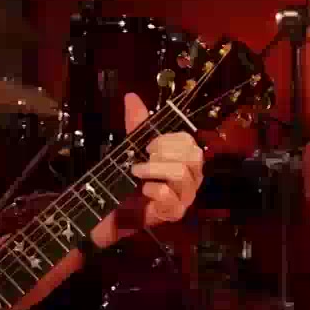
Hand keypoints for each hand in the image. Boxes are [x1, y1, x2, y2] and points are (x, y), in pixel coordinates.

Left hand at [104, 92, 204, 238]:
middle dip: (163, 152)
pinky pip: (170, 196)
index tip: (148, 144)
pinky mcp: (175, 213)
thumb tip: (131, 96)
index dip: (169, 139)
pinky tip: (143, 192)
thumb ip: (136, 124)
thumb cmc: (132, 179)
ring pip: (182, 174)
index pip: (189, 142)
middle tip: (143, 157)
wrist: (116, 210)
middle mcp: (192, 176)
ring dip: (154, 170)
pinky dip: (153, 190)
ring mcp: (186, 196)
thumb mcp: (133, 148)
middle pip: (193, 156)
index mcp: (186, 158)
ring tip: (136, 172)